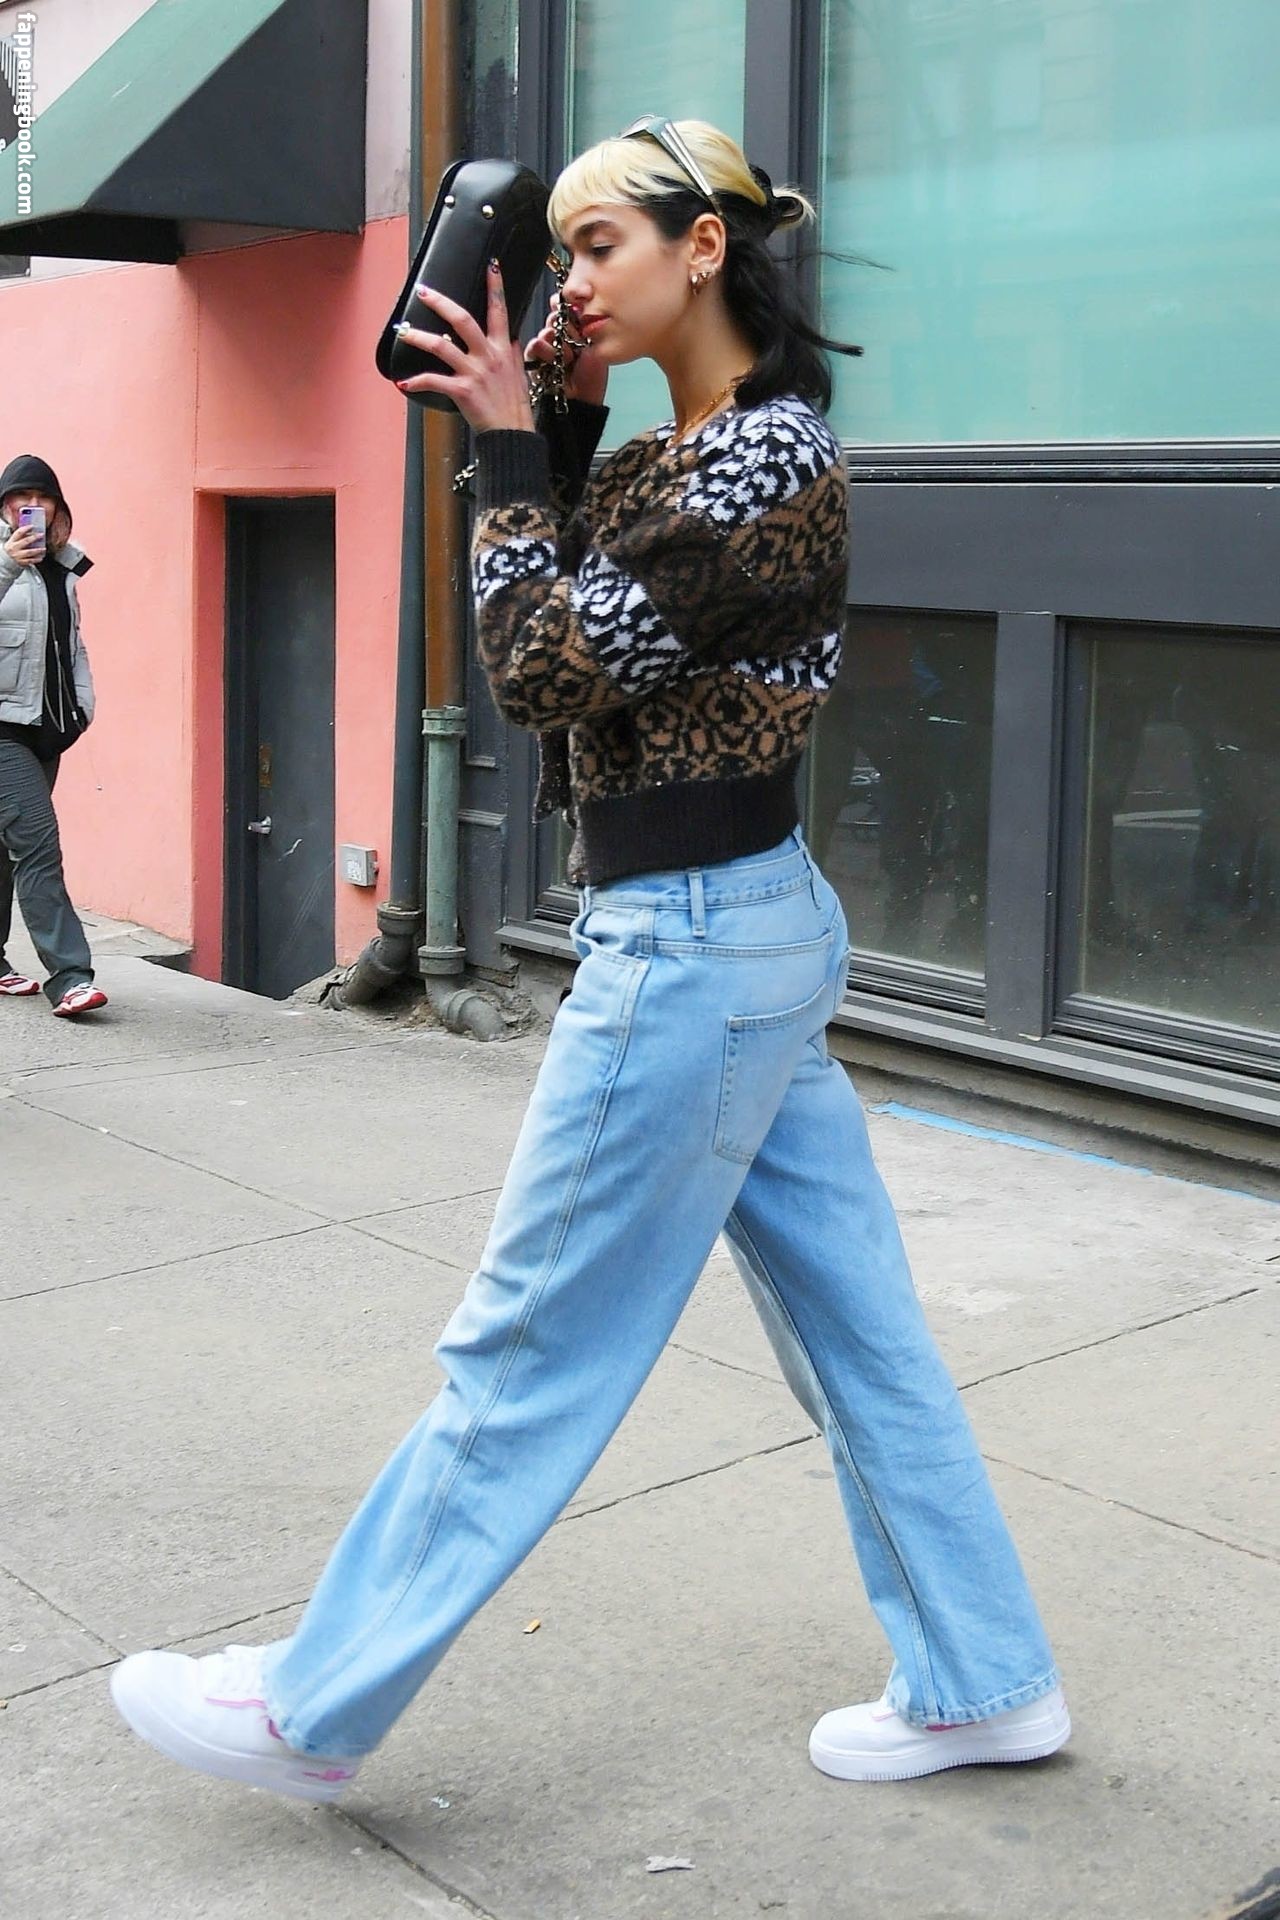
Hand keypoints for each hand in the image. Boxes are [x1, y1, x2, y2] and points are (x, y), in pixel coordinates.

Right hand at [2, 524, 43, 566]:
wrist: (6, 560)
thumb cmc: (12, 549)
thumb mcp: (13, 541)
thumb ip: (20, 537)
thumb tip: (32, 532)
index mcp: (12, 541)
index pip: (18, 533)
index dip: (25, 529)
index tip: (32, 526)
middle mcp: (14, 548)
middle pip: (25, 541)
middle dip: (34, 538)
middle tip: (41, 535)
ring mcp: (17, 555)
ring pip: (29, 552)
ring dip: (37, 550)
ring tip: (44, 548)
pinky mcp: (21, 562)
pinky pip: (30, 561)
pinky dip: (36, 559)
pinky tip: (41, 558)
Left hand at [394, 261, 533, 431]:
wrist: (512, 434)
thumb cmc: (514, 406)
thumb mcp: (518, 374)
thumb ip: (510, 352)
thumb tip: (508, 336)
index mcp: (502, 349)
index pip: (499, 311)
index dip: (495, 287)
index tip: (490, 265)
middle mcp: (488, 356)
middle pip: (462, 318)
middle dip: (440, 302)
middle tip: (423, 291)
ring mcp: (474, 372)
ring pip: (441, 345)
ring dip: (417, 336)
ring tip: (402, 331)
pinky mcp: (462, 391)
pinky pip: (433, 381)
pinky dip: (416, 382)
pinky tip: (403, 383)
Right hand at [525, 292, 608, 407]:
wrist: (583, 398)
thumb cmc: (592, 375)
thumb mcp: (594, 343)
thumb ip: (585, 322)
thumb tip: (579, 300)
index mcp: (574, 328)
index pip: (564, 307)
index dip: (566, 306)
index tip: (573, 308)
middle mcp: (559, 336)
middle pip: (553, 317)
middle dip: (563, 325)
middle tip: (574, 338)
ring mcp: (546, 348)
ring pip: (544, 331)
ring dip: (556, 341)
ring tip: (568, 356)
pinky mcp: (534, 360)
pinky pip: (533, 346)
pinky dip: (543, 350)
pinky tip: (554, 359)